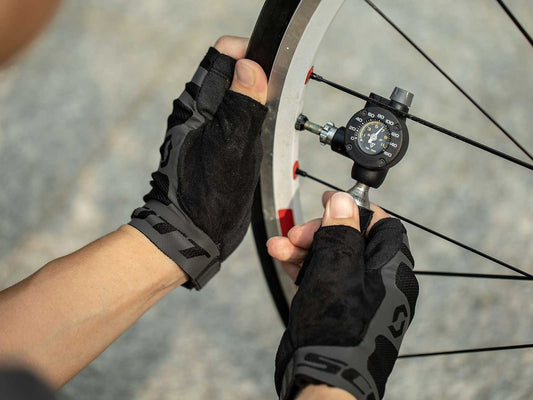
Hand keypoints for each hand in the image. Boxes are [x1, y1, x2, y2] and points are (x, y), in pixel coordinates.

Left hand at [130, 36, 267, 289]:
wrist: (190, 235)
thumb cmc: (206, 198)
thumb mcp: (231, 150)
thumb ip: (242, 106)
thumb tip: (250, 66)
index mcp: (198, 105)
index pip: (224, 55)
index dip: (251, 55)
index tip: (275, 71)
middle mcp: (199, 111)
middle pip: (232, 74)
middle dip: (259, 79)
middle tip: (281, 100)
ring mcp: (206, 128)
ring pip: (236, 98)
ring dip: (258, 103)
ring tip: (274, 122)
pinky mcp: (214, 145)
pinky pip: (236, 121)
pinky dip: (254, 124)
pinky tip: (264, 139)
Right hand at [271, 192, 418, 399]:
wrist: (322, 380)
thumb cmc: (338, 331)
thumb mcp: (336, 271)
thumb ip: (341, 232)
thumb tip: (344, 200)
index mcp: (390, 270)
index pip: (381, 224)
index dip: (353, 209)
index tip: (329, 201)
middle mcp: (376, 281)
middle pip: (350, 239)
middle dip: (319, 232)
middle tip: (297, 234)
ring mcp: (355, 295)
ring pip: (331, 257)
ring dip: (303, 247)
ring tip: (278, 246)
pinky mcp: (335, 307)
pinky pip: (321, 276)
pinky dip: (301, 265)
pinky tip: (282, 257)